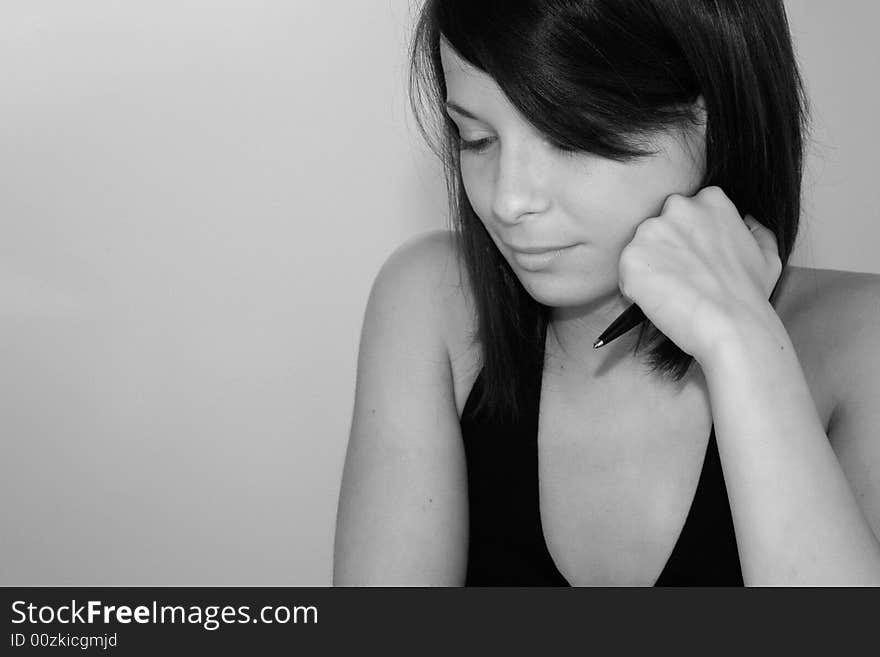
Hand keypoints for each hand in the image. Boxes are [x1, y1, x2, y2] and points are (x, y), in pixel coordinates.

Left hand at [617, 186, 782, 364]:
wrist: (733, 326)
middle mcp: (678, 208)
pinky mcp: (631, 258)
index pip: (684, 212)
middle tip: (681, 279)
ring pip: (640, 249)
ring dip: (649, 270)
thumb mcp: (768, 253)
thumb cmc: (750, 296)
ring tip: (673, 293)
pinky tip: (659, 302)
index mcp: (710, 199)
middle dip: (664, 250)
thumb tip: (747, 221)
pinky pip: (626, 273)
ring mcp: (651, 232)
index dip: (686, 240)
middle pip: (658, 227)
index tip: (695, 261)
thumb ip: (755, 230)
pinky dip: (636, 290)